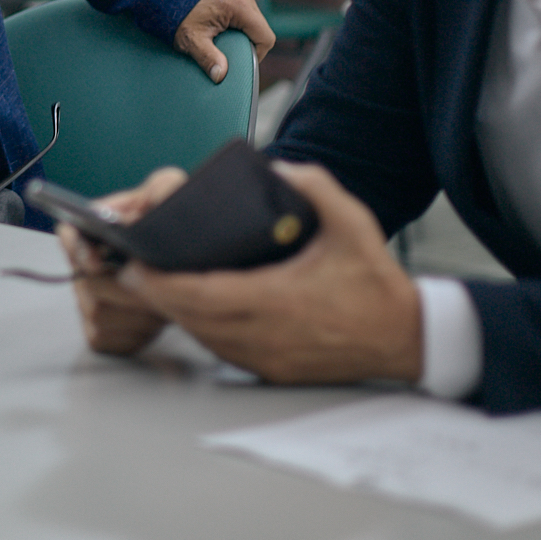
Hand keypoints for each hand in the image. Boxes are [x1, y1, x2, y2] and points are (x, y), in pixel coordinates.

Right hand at [59, 167, 188, 354]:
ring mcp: (90, 304)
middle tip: (156, 279)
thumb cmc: (180, 238)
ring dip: (137, 308)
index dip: (79, 248)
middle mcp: (85, 269)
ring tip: (162, 297)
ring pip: (101, 312)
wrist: (196, 281)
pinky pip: (110, 339)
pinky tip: (154, 319)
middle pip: (87, 282)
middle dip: (124, 283)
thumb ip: (162, 189)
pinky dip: (137, 333)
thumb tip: (136, 206)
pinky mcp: (102, 335)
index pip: (68, 236)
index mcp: (95, 233)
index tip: (98, 259)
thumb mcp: (179, 200)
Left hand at [116, 162, 423, 383]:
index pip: (202, 295)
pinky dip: (204, 330)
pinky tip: (196, 309)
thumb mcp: (350, 221)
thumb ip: (311, 185)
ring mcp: (269, 359)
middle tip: (132, 271)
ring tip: (156, 285)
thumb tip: (274, 168)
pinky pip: (224, 352)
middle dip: (156, 296)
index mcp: (278, 299)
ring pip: (204, 339)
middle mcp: (267, 336)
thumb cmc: (375, 282)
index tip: (136, 265)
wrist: (407, 338)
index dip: (162, 283)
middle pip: (192, 320)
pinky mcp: (273, 371)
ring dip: (179, 315)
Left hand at [173, 0, 275, 82]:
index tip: (239, 61)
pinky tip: (217, 28)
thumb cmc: (176, 10)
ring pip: (251, 21)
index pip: (265, 37)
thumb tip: (220, 76)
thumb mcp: (191, 38)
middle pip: (259, 29)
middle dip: (245, 44)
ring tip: (219, 39)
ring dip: (239, 33)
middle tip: (225, 51)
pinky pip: (242, 12)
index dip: (257, 55)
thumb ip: (208, 58)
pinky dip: (233, 23)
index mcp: (239, 4)